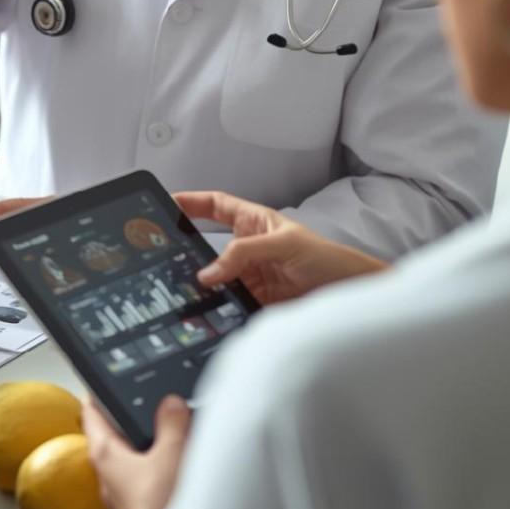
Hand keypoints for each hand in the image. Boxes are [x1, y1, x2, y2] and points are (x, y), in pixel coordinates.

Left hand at [84, 396, 190, 508]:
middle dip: (121, 420)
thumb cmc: (159, 506)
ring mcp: (118, 494)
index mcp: (104, 454)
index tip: (96, 385)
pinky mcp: (135, 508)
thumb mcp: (171, 453)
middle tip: (133, 404)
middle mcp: (105, 474)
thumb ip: (172, 424)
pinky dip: (149, 466)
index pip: (90, 415)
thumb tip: (170, 403)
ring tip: (158, 432)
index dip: (94, 396)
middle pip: (107, 437)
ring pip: (123, 459)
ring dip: (137, 445)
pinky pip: (138, 478)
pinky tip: (167, 468)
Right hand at [176, 191, 388, 305]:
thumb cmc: (327, 259)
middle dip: (185, 247)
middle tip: (161, 250)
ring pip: (212, 276)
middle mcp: (247, 248)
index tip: (166, 202)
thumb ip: (244, 253)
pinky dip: (213, 303)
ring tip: (179, 284)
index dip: (191, 202)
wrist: (348, 295)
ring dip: (198, 281)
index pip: (215, 206)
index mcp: (255, 222)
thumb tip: (208, 272)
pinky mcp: (251, 300)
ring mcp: (248, 275)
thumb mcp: (284, 244)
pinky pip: (224, 300)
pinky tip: (204, 306)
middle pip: (206, 244)